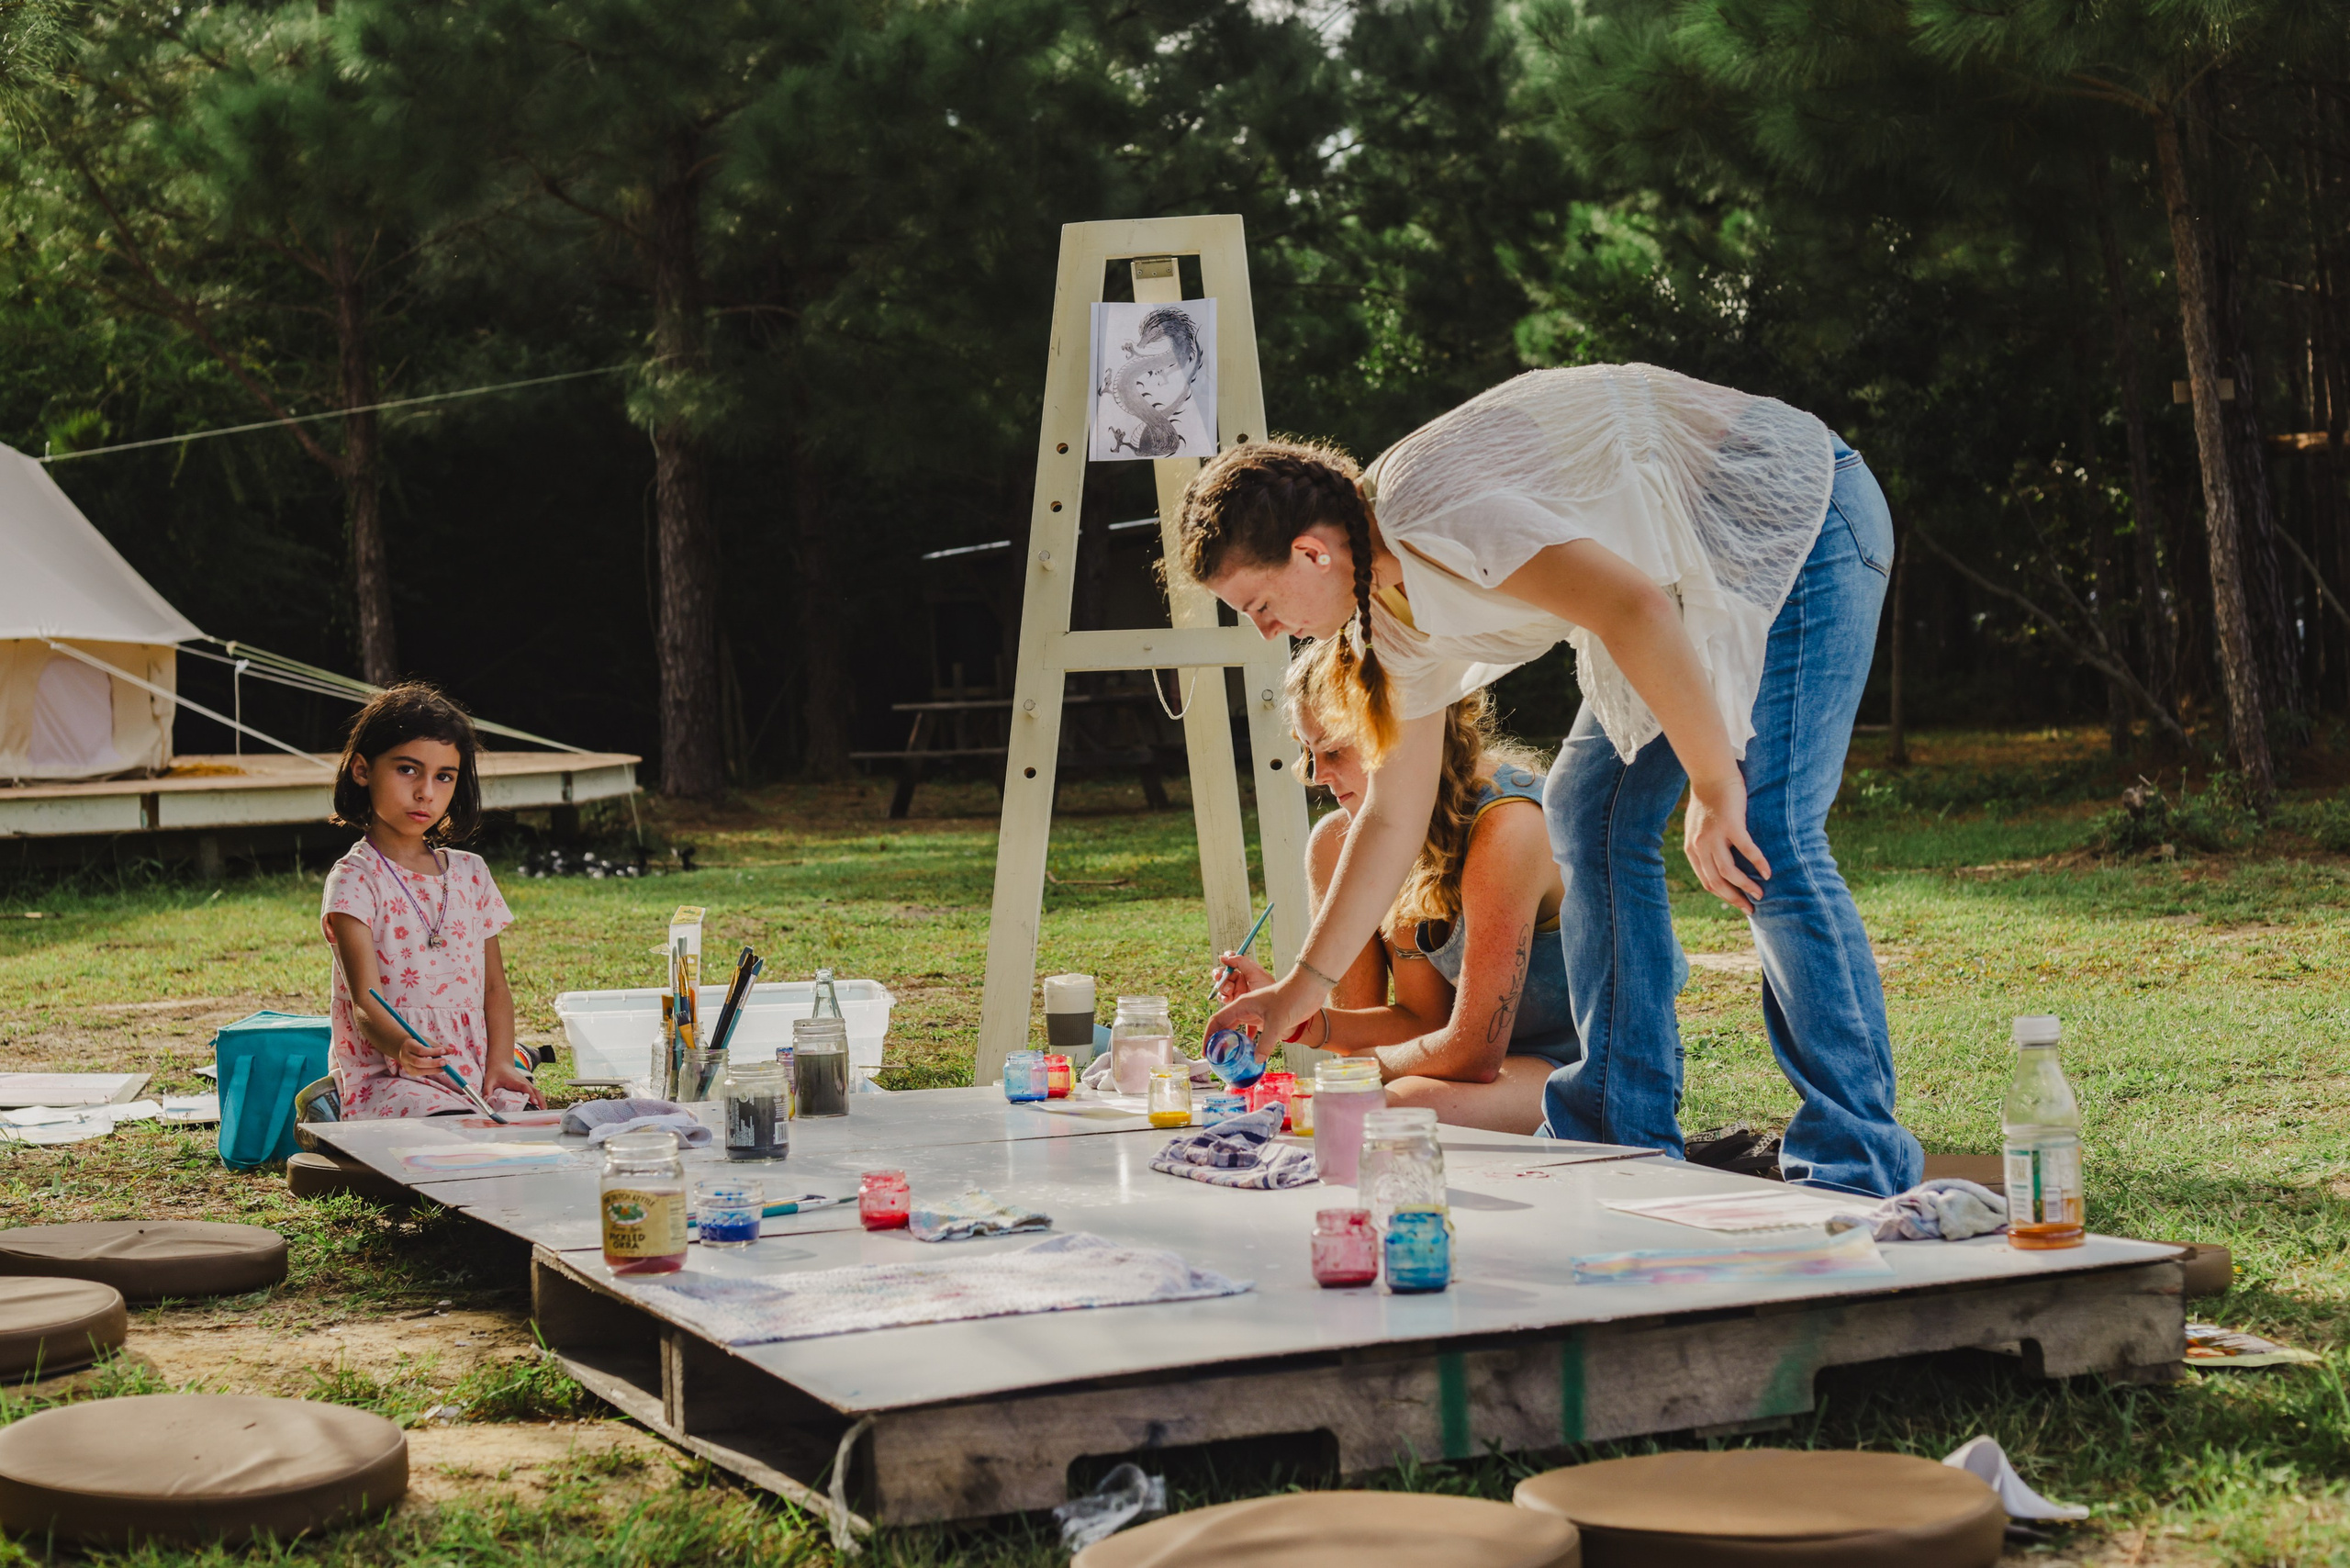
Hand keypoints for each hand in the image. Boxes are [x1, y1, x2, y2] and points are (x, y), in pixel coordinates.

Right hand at [385, 1033, 450, 1076]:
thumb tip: (452, 1051)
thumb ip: (438, 1046)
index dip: (432, 1052)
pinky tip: (438, 1069)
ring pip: (419, 1070)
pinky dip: (431, 1072)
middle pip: (418, 1062)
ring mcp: (406, 1065)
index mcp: (408, 1045)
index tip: (444, 1051)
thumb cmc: (418, 1042)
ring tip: (444, 1067)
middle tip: (445, 1062)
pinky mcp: (409, 1072)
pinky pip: (420, 1073)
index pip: (420, 1050)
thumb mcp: (426, 1041)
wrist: (404, 1048)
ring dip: (433, 1069)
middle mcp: (404, 1056)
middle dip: (433, 1063)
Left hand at [483, 1051, 546, 1109]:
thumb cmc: (495, 1072)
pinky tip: (540, 1106)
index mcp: (515, 1081)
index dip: (530, 1094)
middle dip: (540, 1100)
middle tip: (542, 1110)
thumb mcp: (489, 1081)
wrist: (501, 1063)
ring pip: (537, 1091)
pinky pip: (535, 1092)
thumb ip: (487, 1091)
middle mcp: (523, 1082)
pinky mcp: (526, 1085)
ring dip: (541, 1100)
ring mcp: (526, 1083)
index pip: (524, 1087)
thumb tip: (486, 1101)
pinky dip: (539, 1098)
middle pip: (535, 1090)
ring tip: (544, 1110)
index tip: (533, 1102)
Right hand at [1206, 970, 1322, 1061]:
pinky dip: (1245, 1042)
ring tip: (1227, 1058)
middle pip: (1223, 1025)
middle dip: (1216, 1041)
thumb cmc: (1292, 998)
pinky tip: (1248, 1053)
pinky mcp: (1265, 1018)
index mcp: (1242, 1004)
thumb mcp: (1278, 1021)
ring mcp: (1255, 1013)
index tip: (1206, 1052)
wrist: (1309, 988)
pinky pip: (1249, 1031)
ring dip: (1229, 1041)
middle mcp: (1245, 1008)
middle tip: (1215, 1060)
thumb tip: (1257, 1060)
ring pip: (1236, 1028)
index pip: (1217, 1020)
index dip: (1209, 1036)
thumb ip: (1267, 1042)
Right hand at [1210, 951, 1274, 1001]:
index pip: (1232, 963)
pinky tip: (1228, 999)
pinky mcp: (1233, 1004)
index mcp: (1245, 972)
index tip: (1223, 959)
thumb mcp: (1256, 972)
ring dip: (1223, 987)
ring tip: (1230, 991)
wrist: (1272, 1009)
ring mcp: (1236, 992)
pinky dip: (1222, 997)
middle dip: (1219, 974)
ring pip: (1221, 986)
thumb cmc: (1268, 990)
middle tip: (1219, 976)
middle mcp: (1239, 981)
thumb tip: (1224, 956)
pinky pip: (1222, 998)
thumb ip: (1240, 961)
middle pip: (1223, 974)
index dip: (1226, 960)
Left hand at [1684, 772, 1769, 914]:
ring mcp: (1715, 836)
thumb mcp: (1698, 828)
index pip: (1707, 881)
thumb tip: (1716, 865)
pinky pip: (1747, 850)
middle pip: (1717, 882)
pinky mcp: (1731, 825)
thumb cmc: (1708, 801)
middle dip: (1735, 899)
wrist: (1711, 775)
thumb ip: (1703, 846)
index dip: (1724, 896)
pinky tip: (1768, 872)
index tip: (1739, 903)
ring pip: (1730, 872)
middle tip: (1751, 908)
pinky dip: (1759, 863)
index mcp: (1692, 849)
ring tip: (1760, 894)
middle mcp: (1700, 846)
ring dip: (1746, 886)